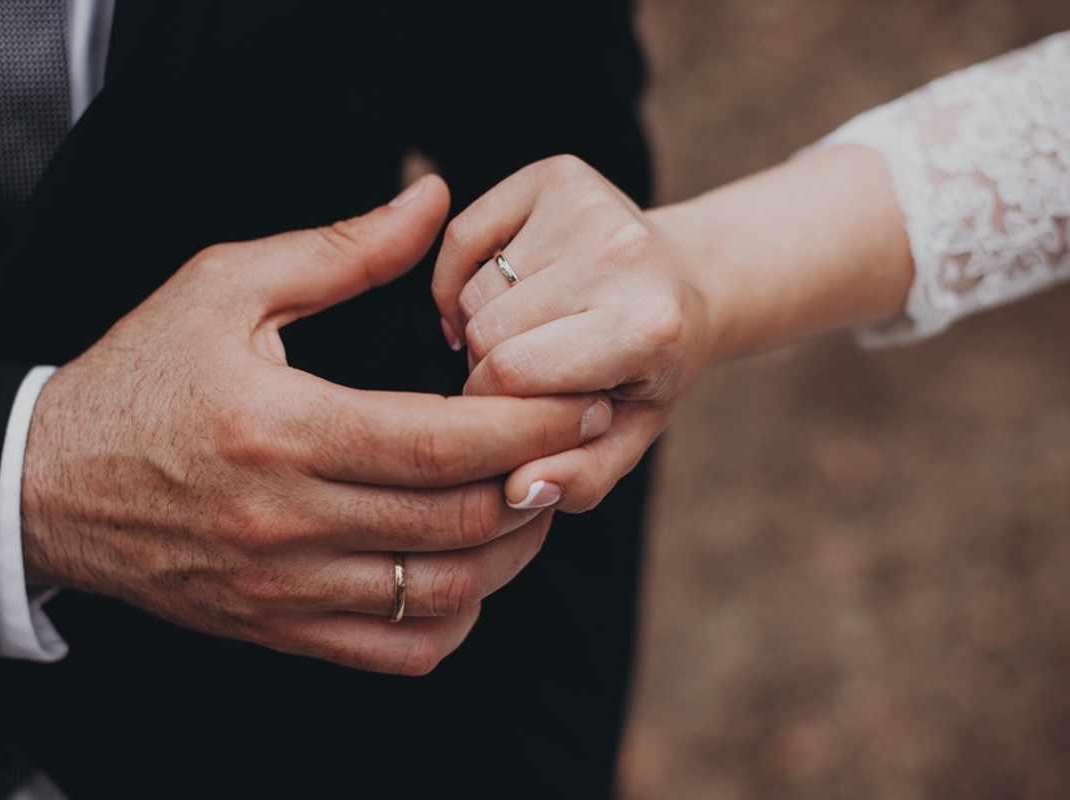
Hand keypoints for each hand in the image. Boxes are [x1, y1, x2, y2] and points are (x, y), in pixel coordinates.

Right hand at [21, 175, 610, 674]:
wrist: (48, 485)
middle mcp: (287, 521)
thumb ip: (341, 249)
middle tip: (576, 444)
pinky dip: (454, 620)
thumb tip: (433, 199)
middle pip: (459, 519)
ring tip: (535, 499)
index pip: (443, 442)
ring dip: (513, 551)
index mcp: (281, 428)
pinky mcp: (277, 627)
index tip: (585, 402)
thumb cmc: (140, 374)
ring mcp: (283, 587)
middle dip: (542, 480)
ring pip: (443, 593)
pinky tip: (467, 570)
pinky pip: (395, 653)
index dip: (533, 425)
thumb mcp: (222, 286)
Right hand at [432, 156, 714, 512]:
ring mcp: (589, 203)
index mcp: (647, 326)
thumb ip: (579, 476)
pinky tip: (500, 294)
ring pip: (471, 291)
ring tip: (531, 333)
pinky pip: (460, 237)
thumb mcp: (625, 436)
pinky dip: (461, 275)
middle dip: (490, 367)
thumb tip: (517, 493)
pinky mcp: (556, 172)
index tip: (512, 416)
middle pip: (484, 332)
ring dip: (482, 325)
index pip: (510, 376)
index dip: (492, 409)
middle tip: (532, 373)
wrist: (687, 286)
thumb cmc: (648, 371)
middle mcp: (621, 252)